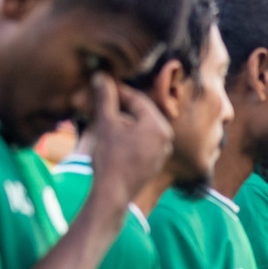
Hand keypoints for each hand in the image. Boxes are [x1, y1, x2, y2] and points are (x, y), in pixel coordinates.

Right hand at [87, 72, 171, 201]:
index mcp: (160, 126)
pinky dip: (127, 135)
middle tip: (101, 98)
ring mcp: (162, 152)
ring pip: (140, 128)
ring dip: (121, 120)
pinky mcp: (154, 163)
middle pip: (141, 113)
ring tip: (102, 116)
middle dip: (120, 106)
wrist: (113, 193)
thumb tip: (101, 76)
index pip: (138, 100)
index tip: (102, 84)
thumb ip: (105, 99)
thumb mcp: (106, 124)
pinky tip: (111, 134)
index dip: (118, 91)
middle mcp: (166, 138)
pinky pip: (141, 142)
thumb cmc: (110, 157)